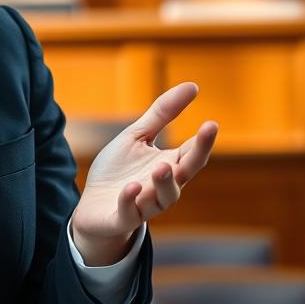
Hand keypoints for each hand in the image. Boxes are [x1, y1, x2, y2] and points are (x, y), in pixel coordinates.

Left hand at [71, 82, 218, 264]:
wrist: (93, 206)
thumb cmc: (119, 170)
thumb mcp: (137, 137)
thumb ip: (162, 114)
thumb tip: (193, 86)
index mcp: (170, 165)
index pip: (193, 153)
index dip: (203, 140)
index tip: (212, 123)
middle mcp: (163, 187)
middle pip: (185, 173)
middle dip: (197, 155)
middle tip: (205, 133)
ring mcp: (145, 204)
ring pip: (164, 197)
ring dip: (165, 182)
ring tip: (162, 166)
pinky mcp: (123, 217)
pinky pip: (130, 212)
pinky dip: (130, 200)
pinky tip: (131, 187)